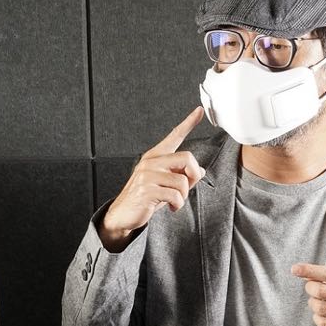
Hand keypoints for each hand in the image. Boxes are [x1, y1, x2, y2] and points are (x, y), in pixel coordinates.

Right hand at [99, 107, 205, 251]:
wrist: (123, 214)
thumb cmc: (145, 198)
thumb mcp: (165, 184)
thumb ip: (182, 175)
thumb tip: (201, 171)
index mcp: (156, 156)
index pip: (174, 136)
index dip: (188, 123)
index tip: (199, 110)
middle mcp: (151, 162)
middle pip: (187, 158)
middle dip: (193, 176)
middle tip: (187, 188)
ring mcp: (148, 175)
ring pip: (183, 181)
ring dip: (184, 196)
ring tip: (175, 201)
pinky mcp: (147, 190)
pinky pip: (175, 195)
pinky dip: (178, 205)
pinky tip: (172, 207)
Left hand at [291, 263, 325, 325]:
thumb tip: (302, 272)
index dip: (310, 271)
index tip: (295, 269)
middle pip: (322, 292)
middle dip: (310, 287)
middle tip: (310, 286)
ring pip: (320, 308)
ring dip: (312, 302)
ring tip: (317, 300)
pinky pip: (323, 323)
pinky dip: (317, 316)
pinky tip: (321, 312)